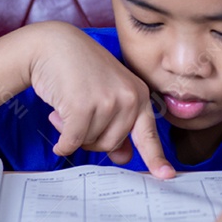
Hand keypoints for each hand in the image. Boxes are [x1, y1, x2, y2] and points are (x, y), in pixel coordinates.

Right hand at [27, 22, 173, 176]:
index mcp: (140, 95)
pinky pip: (73, 141)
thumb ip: (117, 125)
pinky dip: (62, 140)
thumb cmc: (79, 71)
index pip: (149, 133)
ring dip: (73, 131)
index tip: (167, 176)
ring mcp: (109, 101)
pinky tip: (56, 120)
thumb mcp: (106, 95)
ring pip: (90, 142)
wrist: (54, 45)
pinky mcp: (84, 106)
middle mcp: (129, 98)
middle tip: (78, 113)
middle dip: (90, 136)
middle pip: (111, 144)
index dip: (156, 158)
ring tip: (67, 104)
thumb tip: (124, 157)